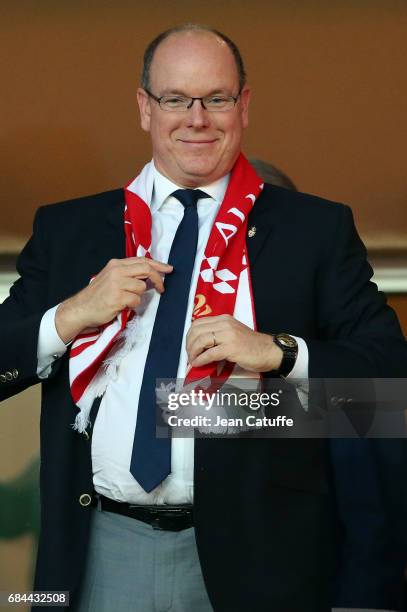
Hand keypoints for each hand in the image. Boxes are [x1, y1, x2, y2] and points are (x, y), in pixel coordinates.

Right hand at [55, 257, 171, 342]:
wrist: (81, 308)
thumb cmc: (98, 296)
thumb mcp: (111, 278)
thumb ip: (128, 274)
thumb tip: (150, 277)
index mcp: (116, 264)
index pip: (142, 260)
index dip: (158, 265)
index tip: (169, 269)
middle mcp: (117, 271)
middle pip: (146, 269)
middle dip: (157, 279)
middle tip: (162, 288)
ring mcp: (117, 283)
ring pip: (142, 287)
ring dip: (138, 296)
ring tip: (126, 300)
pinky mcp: (117, 297)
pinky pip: (136, 300)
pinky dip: (132, 305)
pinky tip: (122, 305)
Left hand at [186, 315, 282, 372]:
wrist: (270, 351)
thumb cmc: (252, 346)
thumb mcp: (232, 334)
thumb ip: (218, 335)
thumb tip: (200, 346)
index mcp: (224, 319)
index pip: (198, 322)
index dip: (190, 335)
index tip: (189, 346)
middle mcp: (225, 324)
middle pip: (197, 330)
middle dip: (189, 344)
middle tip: (190, 355)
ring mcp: (228, 335)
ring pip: (201, 340)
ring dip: (193, 352)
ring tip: (193, 360)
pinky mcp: (231, 348)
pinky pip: (210, 353)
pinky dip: (201, 359)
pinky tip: (199, 363)